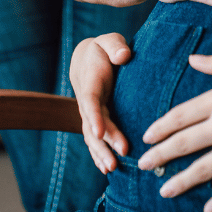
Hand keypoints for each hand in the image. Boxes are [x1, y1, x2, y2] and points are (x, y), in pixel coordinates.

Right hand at [69, 32, 132, 173]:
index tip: (100, 133)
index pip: (91, 102)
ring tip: (112, 170)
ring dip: (101, 154)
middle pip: (92, 125)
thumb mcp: (109, 41)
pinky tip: (107, 170)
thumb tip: (123, 55)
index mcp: (90, 83)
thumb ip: (115, 46)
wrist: (89, 58)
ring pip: (92, 137)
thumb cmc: (104, 49)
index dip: (95, 117)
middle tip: (115, 160)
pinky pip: (96, 139)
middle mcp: (87, 101)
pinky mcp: (96, 120)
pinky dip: (99, 154)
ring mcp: (90, 113)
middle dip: (103, 144)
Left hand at [137, 53, 211, 211]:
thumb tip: (193, 59)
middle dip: (160, 156)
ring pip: (201, 170)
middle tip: (143, 165)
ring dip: (180, 181)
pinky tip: (208, 209)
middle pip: (183, 144)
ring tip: (163, 191)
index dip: (161, 127)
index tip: (147, 136)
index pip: (181, 115)